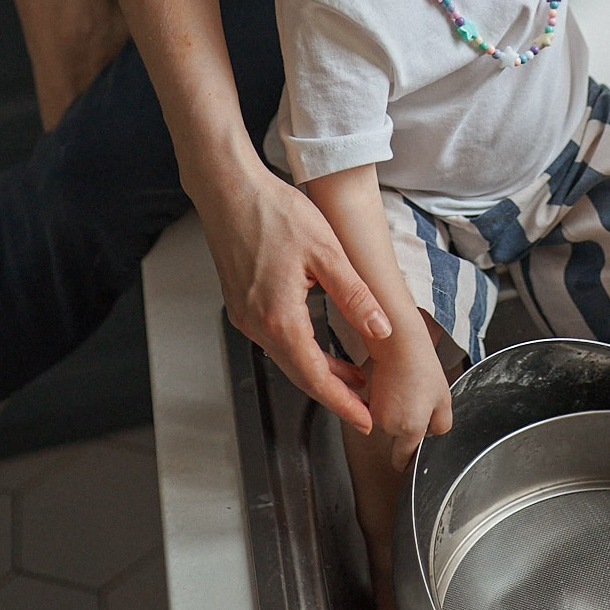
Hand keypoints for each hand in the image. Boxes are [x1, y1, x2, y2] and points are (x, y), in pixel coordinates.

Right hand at [199, 164, 391, 435]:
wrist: (228, 189)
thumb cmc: (273, 212)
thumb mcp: (326, 252)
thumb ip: (354, 295)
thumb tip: (380, 329)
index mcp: (279, 318)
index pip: (315, 377)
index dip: (343, 403)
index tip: (365, 421)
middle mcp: (257, 324)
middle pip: (299, 374)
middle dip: (334, 393)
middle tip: (364, 407)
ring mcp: (244, 316)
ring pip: (286, 358)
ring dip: (318, 371)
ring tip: (351, 378)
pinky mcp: (240, 304)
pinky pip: (274, 339)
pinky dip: (300, 351)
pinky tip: (317, 344)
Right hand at [366, 329, 453, 472]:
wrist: (399, 344)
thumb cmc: (421, 367)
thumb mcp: (444, 400)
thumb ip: (442, 426)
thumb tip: (434, 434)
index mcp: (409, 430)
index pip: (403, 460)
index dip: (410, 462)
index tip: (412, 460)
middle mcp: (388, 426)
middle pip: (398, 440)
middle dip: (408, 429)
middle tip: (421, 406)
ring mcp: (376, 413)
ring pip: (389, 424)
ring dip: (398, 414)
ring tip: (411, 391)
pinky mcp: (368, 399)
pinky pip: (382, 410)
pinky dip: (389, 402)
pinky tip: (399, 386)